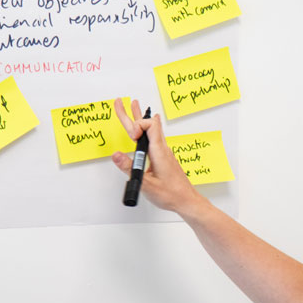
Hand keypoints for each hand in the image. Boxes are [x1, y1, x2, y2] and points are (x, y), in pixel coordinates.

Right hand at [110, 98, 200, 212]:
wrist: (186, 201)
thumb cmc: (171, 194)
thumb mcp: (147, 184)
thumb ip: (130, 168)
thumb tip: (116, 155)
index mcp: (159, 152)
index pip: (150, 126)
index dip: (138, 126)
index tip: (131, 138)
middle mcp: (162, 148)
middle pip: (147, 125)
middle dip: (132, 114)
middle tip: (120, 102)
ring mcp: (162, 152)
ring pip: (151, 130)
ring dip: (140, 118)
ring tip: (133, 106)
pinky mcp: (162, 157)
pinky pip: (154, 137)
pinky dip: (146, 129)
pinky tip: (146, 126)